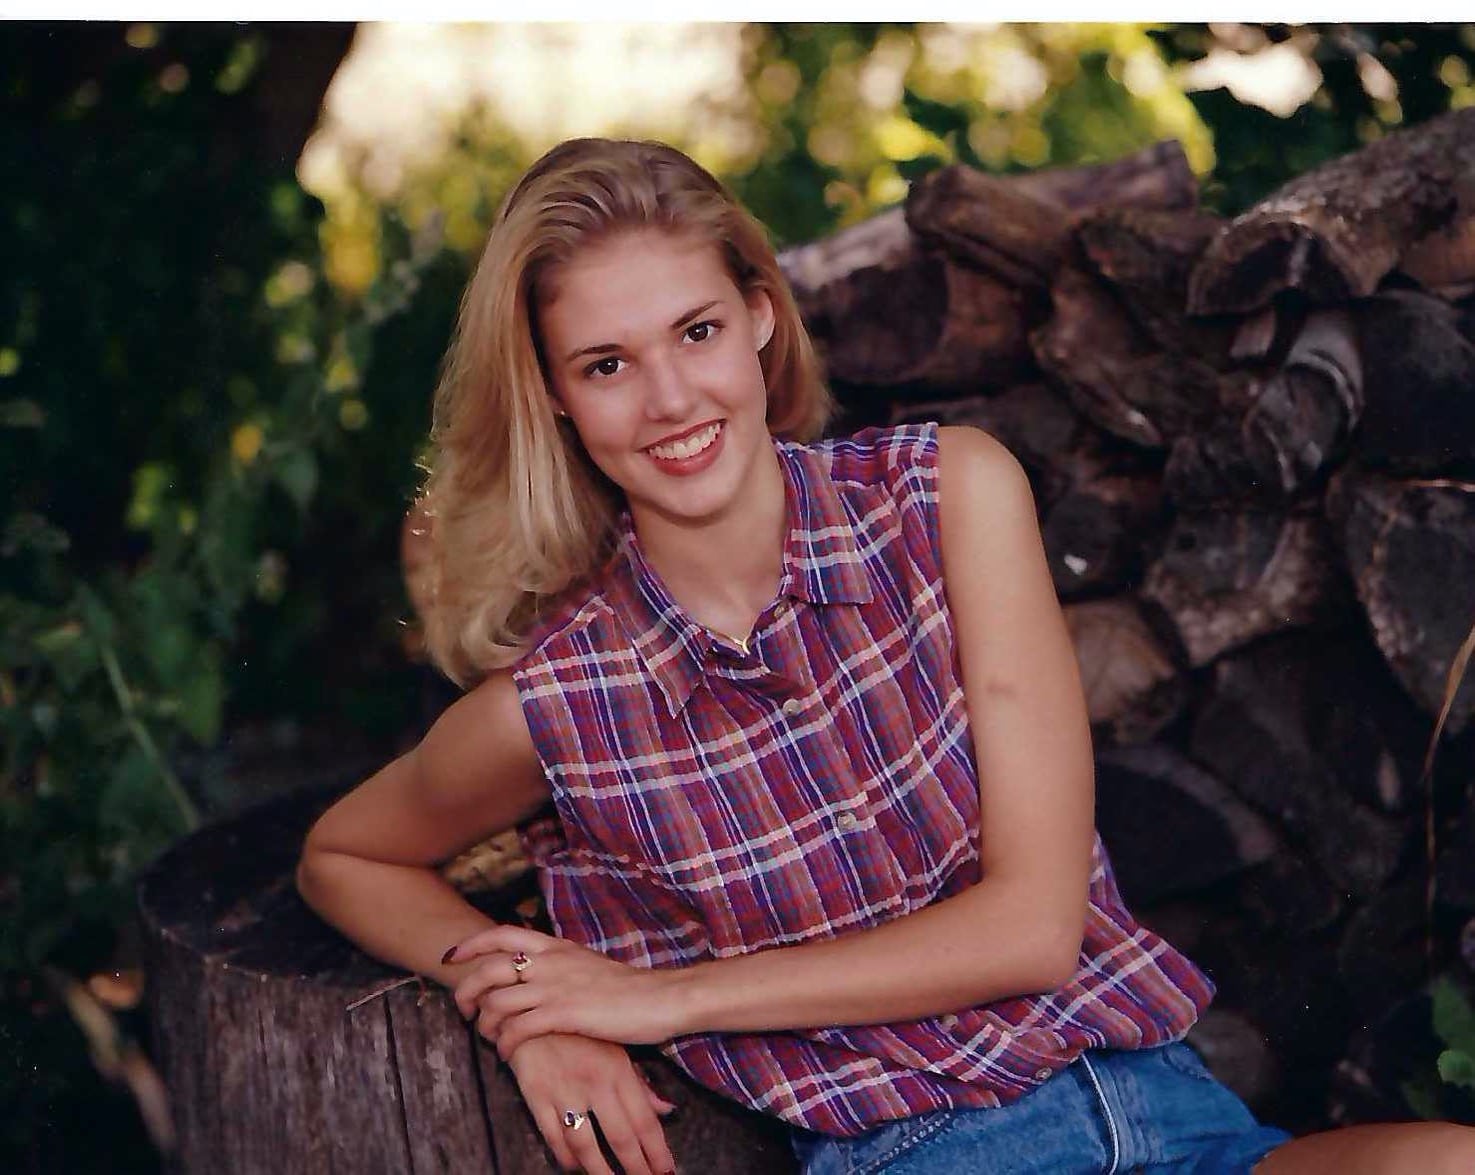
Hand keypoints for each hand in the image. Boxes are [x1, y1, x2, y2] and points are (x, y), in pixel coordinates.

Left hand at [448, 926, 683, 1056]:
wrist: (661, 998)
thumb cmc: (629, 988)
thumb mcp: (588, 965)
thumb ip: (561, 965)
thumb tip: (538, 969)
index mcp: (556, 947)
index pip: (503, 934)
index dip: (472, 944)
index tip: (453, 956)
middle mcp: (551, 962)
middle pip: (489, 969)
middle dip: (467, 991)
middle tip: (464, 1010)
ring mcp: (556, 987)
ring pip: (497, 1002)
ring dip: (485, 1024)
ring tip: (489, 1038)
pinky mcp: (565, 1014)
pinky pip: (518, 1029)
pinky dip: (505, 1043)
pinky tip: (508, 1053)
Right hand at [503, 1032, 676, 1174]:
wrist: (532, 1005)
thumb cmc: (581, 1027)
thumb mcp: (616, 1046)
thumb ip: (640, 1082)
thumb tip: (667, 1111)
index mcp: (618, 1069)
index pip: (644, 1121)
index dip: (657, 1152)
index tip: (666, 1172)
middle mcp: (594, 1083)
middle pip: (620, 1138)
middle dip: (636, 1169)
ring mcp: (564, 1090)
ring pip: (586, 1145)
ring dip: (601, 1172)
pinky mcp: (536, 1095)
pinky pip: (553, 1137)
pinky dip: (565, 1157)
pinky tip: (576, 1167)